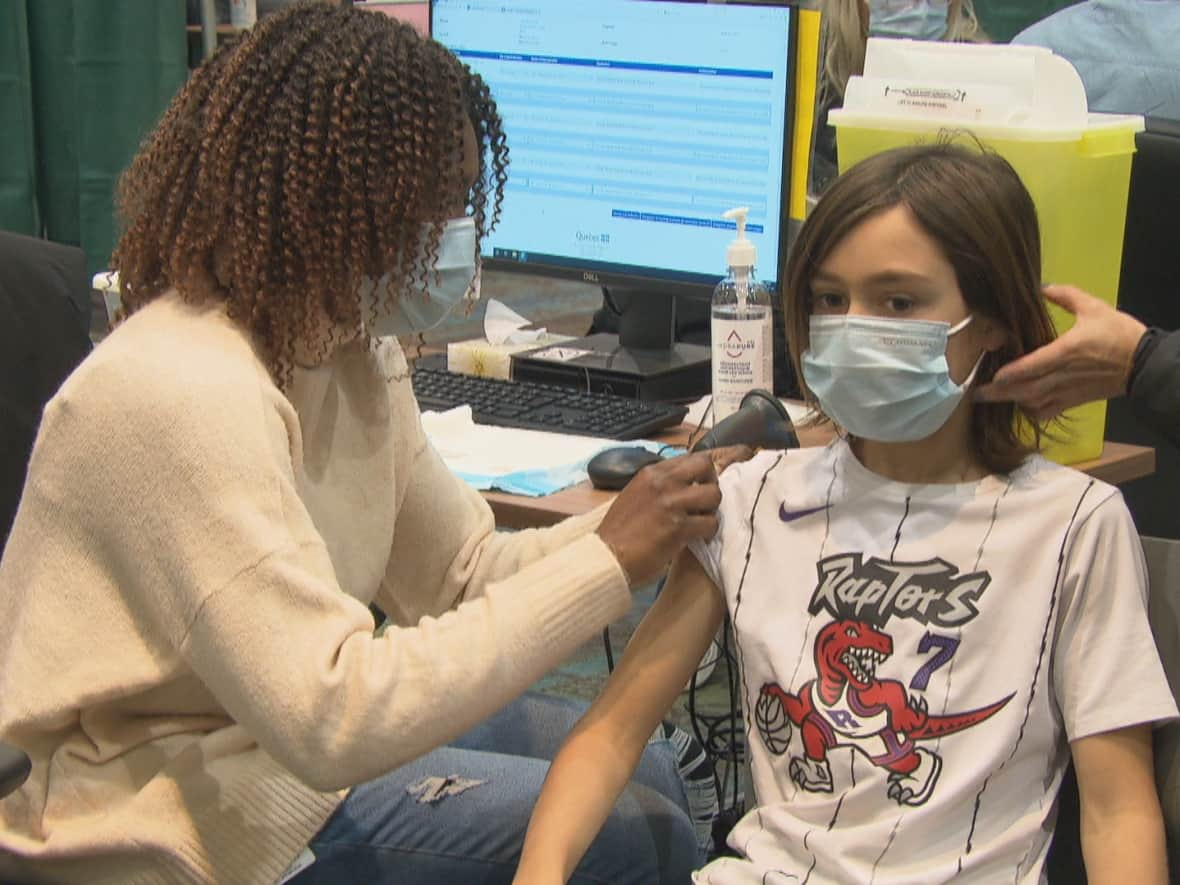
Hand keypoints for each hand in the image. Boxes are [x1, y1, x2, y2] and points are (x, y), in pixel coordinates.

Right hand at [596, 447, 749, 587]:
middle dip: (711, 484)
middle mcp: (662, 482)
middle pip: (705, 466)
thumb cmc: (618, 532)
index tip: (703, 485)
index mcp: (650, 473)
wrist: (607, 556)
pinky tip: (698, 537)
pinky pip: (710, 523)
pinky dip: (709, 532)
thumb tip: (683, 486)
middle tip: (705, 502)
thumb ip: (658, 486)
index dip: (702, 472)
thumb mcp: (635, 494)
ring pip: (713, 495)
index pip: (690, 457)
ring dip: (712, 510)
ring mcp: (671, 503)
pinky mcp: (678, 527)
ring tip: (701, 522)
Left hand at [975, 284, 1146, 420]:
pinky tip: (1021, 405)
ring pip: (1033, 402)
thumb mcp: (1094, 308)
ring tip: (990, 397)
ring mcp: (1068, 391)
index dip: (1011, 373)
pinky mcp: (1074, 401)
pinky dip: (1031, 411)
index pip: (1032, 366)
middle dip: (1000, 393)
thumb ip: (1066, 296)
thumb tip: (1042, 287)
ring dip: (1011, 401)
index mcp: (1066, 351)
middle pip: (1026, 389)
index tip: (992, 376)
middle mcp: (1063, 375)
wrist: (1145, 363)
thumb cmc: (1119, 334)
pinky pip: (1047, 411)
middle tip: (976, 394)